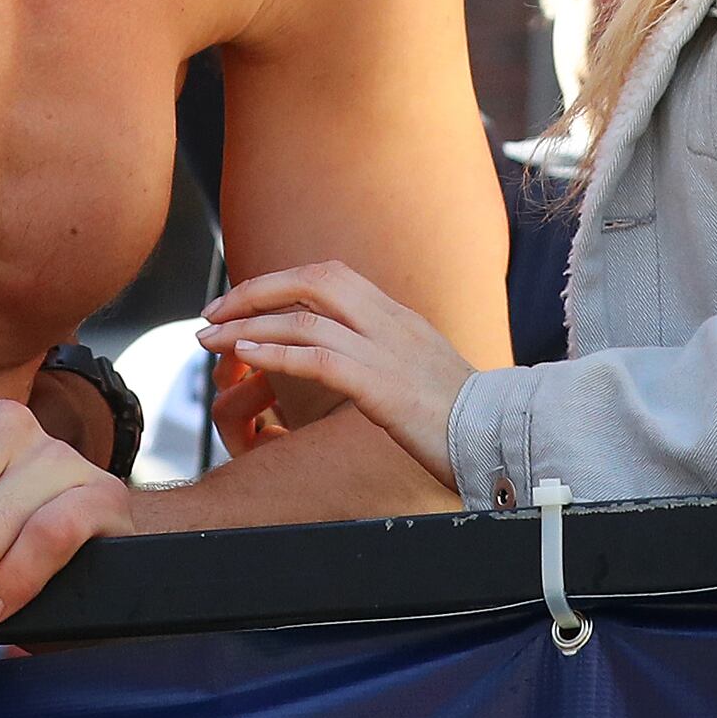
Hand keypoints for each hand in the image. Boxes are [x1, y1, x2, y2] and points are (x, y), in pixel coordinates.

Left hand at [198, 261, 476, 492]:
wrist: (508, 440)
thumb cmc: (468, 422)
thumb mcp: (424, 376)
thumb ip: (389, 360)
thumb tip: (356, 366)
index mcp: (399, 317)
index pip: (331, 277)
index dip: (281, 282)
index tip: (243, 301)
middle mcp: (391, 322)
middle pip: (312, 280)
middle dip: (255, 291)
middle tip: (212, 313)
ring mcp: (387, 351)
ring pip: (304, 319)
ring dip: (248, 327)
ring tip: (208, 340)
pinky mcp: (382, 387)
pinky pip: (318, 358)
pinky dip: (276, 353)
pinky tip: (246, 358)